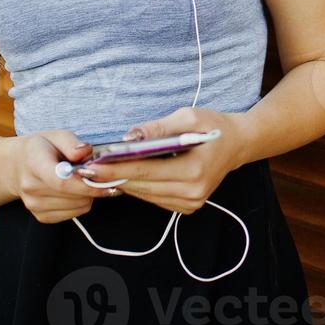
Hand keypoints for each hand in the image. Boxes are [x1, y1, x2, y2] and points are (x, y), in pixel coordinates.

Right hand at [7, 131, 99, 223]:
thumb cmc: (41, 148)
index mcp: (34, 164)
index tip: (106, 180)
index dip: (87, 184)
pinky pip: (73, 215)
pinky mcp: (40, 217)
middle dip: (94, 186)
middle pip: (74, 196)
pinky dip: (81, 203)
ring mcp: (34, 205)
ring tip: (82, 180)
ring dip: (88, 195)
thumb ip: (72, 143)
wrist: (15, 166)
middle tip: (98, 174)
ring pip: (78, 207)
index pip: (62, 182)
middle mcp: (31, 188)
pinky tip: (75, 191)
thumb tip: (85, 152)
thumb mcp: (56, 136)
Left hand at [76, 107, 248, 214]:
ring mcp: (190, 203)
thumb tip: (128, 137)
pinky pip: (154, 198)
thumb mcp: (188, 116)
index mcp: (194, 171)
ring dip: (123, 182)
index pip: (145, 172)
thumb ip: (158, 128)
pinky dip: (139, 187)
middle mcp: (192, 193)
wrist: (237, 144)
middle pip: (141, 186)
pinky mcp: (186, 207)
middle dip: (113, 176)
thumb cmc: (213, 126)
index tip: (91, 166)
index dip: (115, 169)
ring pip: (145, 195)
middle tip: (87, 168)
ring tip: (100, 170)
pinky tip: (126, 175)